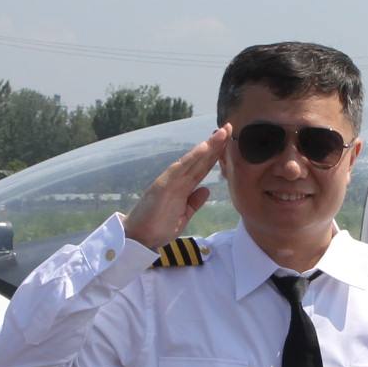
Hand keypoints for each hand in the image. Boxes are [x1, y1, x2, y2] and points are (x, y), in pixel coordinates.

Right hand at [125, 124, 231, 249]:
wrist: (138, 239)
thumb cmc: (157, 228)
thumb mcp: (183, 217)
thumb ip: (194, 203)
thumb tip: (207, 190)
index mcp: (183, 188)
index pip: (202, 168)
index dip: (216, 155)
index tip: (229, 142)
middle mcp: (178, 181)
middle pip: (200, 160)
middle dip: (215, 144)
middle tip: (229, 127)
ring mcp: (170, 181)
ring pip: (192, 160)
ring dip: (207, 146)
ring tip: (221, 133)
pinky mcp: (162, 185)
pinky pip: (180, 169)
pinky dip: (192, 157)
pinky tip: (204, 147)